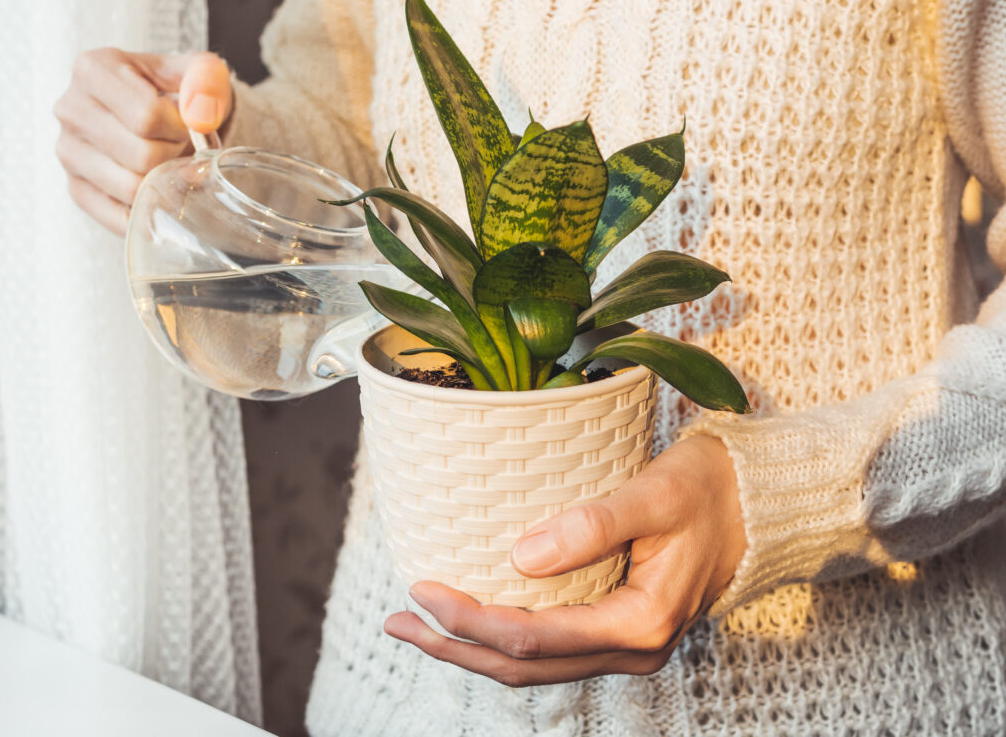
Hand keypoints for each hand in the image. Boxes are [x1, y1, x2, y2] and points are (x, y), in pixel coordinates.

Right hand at [53, 48, 232, 234]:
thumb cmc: (180, 92)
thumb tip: (201, 114)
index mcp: (92, 70)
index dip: (180, 128)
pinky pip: (119, 217)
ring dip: (164, 180)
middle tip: (179, 145)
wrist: (161, 113)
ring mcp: (68, 153)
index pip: (147, 116)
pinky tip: (158, 188)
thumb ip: (207, 81)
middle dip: (175, 155)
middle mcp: (70, 109)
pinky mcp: (76, 189)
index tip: (184, 123)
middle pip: (141, 156)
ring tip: (166, 160)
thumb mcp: (201, 72)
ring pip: (132, 188)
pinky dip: (149, 209)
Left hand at [384, 434, 745, 685]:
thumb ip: (592, 525)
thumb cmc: (709, 490)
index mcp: (640, 622)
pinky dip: (506, 639)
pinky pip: (553, 649)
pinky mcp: (620, 630)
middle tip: (400, 619)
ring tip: (419, 625)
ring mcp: (627, 645)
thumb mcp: (654, 495)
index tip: (422, 587)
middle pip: (525, 667)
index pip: (534, 638)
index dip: (471, 619)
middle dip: (456, 648)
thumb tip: (520, 557)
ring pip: (536, 666)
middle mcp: (633, 648)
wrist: (757, 505)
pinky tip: (475, 618)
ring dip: (474, 650)